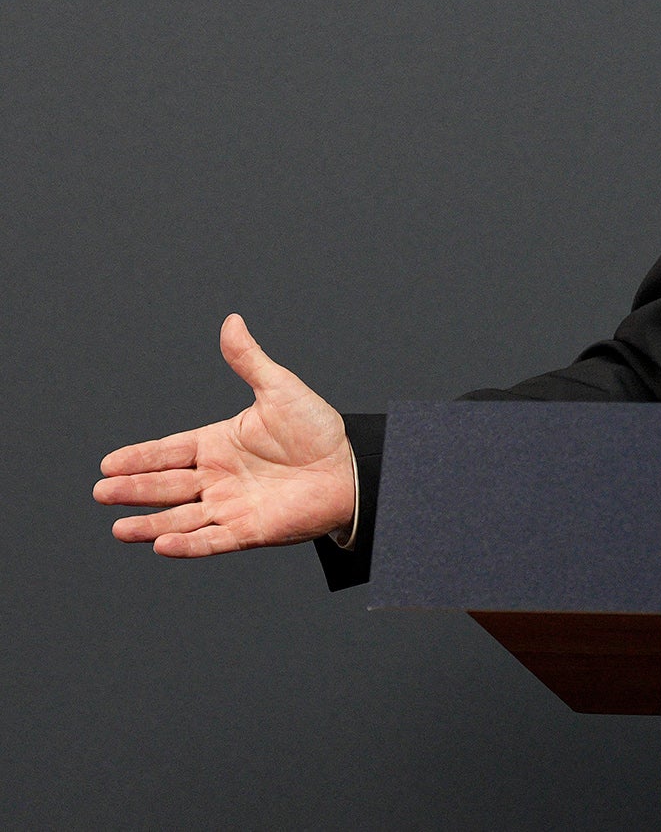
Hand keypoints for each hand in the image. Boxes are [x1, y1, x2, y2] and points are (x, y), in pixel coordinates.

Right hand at [95, 315, 355, 555]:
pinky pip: (212, 541)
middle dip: (134, 490)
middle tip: (102, 491)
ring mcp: (230, 506)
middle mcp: (217, 478)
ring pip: (181, 518)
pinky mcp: (249, 531)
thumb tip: (232, 321)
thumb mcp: (280, 389)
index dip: (139, 458)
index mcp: (217, 444)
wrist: (351, 466)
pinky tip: (161, 545)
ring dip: (150, 523)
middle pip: (166, 485)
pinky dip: (187, 545)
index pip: (169, 451)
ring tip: (119, 527)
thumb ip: (249, 360)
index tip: (108, 463)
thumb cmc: (318, 429)